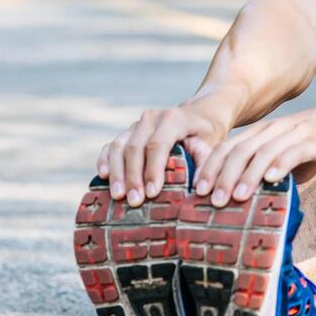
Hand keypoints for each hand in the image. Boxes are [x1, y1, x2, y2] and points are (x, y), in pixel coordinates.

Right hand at [97, 99, 232, 206]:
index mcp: (173, 118)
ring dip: (117, 172)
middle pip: (135, 147)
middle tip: (134, 201)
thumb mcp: (212, 145)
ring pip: (119, 146)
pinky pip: (111, 145)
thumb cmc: (206, 134)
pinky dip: (105, 160)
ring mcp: (137, 124)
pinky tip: (103, 176)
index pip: (158, 144)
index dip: (153, 169)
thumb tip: (199, 188)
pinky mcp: (127, 132)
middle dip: (133, 176)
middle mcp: (151, 118)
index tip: (152, 193)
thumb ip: (205, 163)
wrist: (199, 114)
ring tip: (118, 196)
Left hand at [191, 95, 315, 206]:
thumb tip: (245, 205)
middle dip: (223, 176)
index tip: (197, 191)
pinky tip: (271, 180)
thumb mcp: (282, 158)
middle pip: (239, 151)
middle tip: (213, 200)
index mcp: (258, 135)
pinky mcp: (312, 140)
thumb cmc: (309, 145)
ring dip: (248, 175)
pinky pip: (292, 152)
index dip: (210, 168)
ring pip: (262, 153)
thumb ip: (265, 175)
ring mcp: (291, 134)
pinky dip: (280, 165)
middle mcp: (270, 131)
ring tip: (237, 196)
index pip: (226, 149)